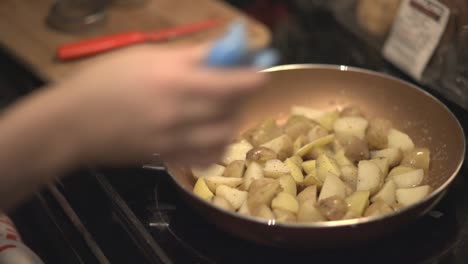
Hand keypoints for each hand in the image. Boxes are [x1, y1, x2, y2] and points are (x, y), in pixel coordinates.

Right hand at [58, 44, 266, 165]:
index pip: (228, 80)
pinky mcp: (168, 157)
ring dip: (233, 120)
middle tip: (240, 86)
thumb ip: (187, 56)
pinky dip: (218, 146)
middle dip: (244, 95)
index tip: (262, 71)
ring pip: (224, 134)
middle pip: (231, 107)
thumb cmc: (104, 81)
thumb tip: (222, 51)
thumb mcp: (144, 56)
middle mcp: (179, 111)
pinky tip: (215, 136)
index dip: (252, 77)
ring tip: (227, 110)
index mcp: (173, 80)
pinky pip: (206, 157)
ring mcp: (174, 138)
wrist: (72, 124)